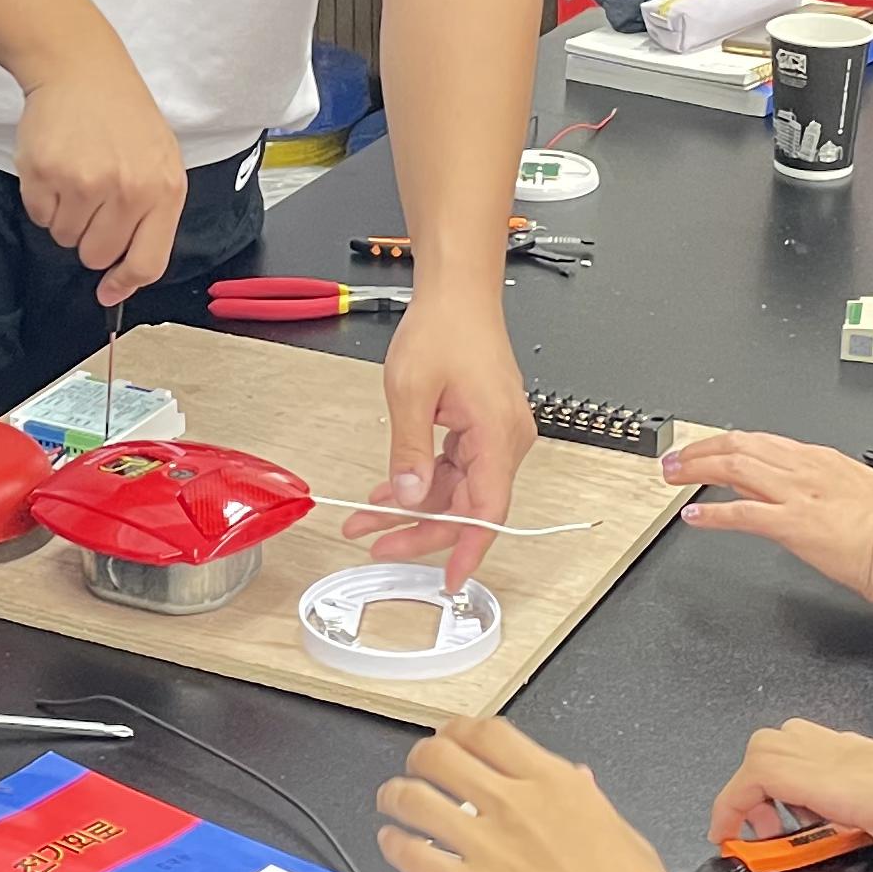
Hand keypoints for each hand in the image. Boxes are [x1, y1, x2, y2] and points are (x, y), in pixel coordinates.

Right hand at [13, 50, 183, 302]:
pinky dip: (43, 199)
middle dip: (90, 237)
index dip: (123, 284)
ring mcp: (85, 181)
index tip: (108, 290)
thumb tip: (122, 280)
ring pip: (65, 238)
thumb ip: (152, 216)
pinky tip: (56, 166)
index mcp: (164, 189)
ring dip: (65, 215)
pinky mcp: (45, 173)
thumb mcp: (160, 160)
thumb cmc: (123, 116)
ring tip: (76, 174)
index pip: (147, 262)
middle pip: (97, 255)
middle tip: (92, 199)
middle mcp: (127, 190)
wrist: (80, 67)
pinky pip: (38, 215)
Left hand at [347, 296, 531, 591]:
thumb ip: (409, 450)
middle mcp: (505, 439)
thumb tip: (406, 495)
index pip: (489, 511)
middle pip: (467, 506)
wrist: (458, 292)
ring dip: (412, 504)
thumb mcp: (412, 392)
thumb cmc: (445, 326)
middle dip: (418, 528)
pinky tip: (388, 490)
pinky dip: (422, 479)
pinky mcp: (481, 426)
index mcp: (498, 435)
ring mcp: (495, 433)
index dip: (469, 550)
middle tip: (376, 543)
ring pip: (455, 489)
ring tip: (367, 518)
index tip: (450, 580)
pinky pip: (454, 467)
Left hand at [376, 717, 690, 871]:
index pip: (490, 733)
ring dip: (395, 795)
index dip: (460, 730)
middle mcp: (516, 805)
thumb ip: (587, 801)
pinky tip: (394, 845)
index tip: (453, 737)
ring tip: (392, 801)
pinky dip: (393, 844)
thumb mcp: (621, 833)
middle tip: (419, 768)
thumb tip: (576, 779)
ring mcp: (488, 845)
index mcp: (556, 785)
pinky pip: (412, 854)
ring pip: (415, 798)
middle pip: (441, 755)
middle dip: (421, 757)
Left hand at [662, 428, 872, 598]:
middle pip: (740, 446)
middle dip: (701, 450)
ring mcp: (796, 494)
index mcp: (820, 460)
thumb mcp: (853, 490)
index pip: (762, 443)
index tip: (708, 451)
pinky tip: (695, 519)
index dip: (727, 444)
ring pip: (734, 467)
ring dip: (697, 470)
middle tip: (676, 459)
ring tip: (674, 476)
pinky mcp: (792, 524)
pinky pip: (742, 513)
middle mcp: (804, 469)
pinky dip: (712, 515)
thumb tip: (797, 492)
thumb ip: (821, 486)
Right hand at [706, 722, 872, 871]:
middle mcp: (848, 759)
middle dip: (749, 791)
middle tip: (769, 838)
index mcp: (846, 782)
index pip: (763, 769)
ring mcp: (864, 754)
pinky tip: (836, 820)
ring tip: (799, 829)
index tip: (730, 838)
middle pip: (768, 747)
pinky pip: (824, 753)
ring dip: (779, 780)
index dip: (731, 800)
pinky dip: (809, 779)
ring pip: (795, 743)